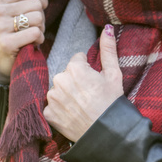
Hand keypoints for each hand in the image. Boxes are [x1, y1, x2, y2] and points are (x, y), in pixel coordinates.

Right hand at [0, 0, 48, 84]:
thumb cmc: (11, 31)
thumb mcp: (15, 9)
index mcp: (0, 0)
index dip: (41, 0)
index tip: (34, 11)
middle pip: (37, 5)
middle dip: (41, 18)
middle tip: (32, 27)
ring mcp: (0, 27)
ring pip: (38, 19)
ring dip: (41, 29)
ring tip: (30, 35)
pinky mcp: (7, 43)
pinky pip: (36, 33)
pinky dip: (38, 39)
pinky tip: (30, 44)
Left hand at [44, 24, 123, 142]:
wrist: (106, 134)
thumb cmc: (112, 102)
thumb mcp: (114, 73)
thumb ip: (108, 49)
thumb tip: (106, 28)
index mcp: (74, 68)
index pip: (77, 60)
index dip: (87, 70)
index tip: (94, 83)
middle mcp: (59, 80)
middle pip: (66, 74)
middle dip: (75, 81)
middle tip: (89, 95)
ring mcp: (52, 98)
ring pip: (58, 89)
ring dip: (66, 94)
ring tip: (81, 105)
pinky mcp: (48, 114)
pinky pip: (52, 106)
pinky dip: (60, 109)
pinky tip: (72, 114)